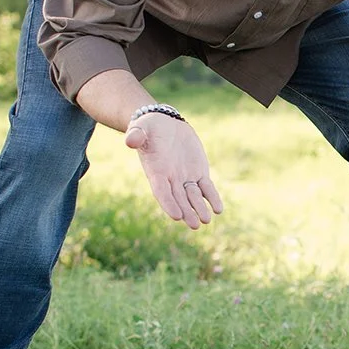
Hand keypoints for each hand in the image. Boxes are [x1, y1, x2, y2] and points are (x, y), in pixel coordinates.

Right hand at [123, 113, 223, 228]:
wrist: (165, 124)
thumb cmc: (149, 126)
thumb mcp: (141, 127)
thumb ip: (136, 135)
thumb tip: (130, 141)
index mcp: (156, 172)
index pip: (162, 192)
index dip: (169, 204)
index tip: (177, 216)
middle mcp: (170, 179)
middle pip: (179, 199)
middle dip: (187, 212)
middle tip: (195, 224)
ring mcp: (185, 177)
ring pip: (194, 196)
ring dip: (200, 208)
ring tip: (207, 219)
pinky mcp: (198, 172)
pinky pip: (207, 187)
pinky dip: (212, 197)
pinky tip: (219, 209)